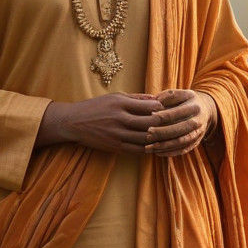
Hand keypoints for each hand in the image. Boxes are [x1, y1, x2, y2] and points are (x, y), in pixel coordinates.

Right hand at [38, 93, 163, 153]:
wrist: (73, 122)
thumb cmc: (96, 107)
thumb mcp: (114, 97)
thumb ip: (136, 98)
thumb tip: (157, 99)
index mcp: (120, 103)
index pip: (150, 106)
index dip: (162, 109)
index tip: (169, 110)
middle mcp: (120, 118)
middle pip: (151, 123)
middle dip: (165, 124)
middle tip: (174, 124)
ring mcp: (117, 134)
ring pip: (146, 138)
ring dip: (159, 138)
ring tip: (167, 136)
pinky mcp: (115, 146)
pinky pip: (137, 150)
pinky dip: (148, 148)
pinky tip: (155, 146)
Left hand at [145, 89, 217, 156]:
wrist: (206, 110)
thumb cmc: (188, 101)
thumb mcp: (182, 93)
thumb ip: (169, 95)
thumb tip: (155, 101)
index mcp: (194, 107)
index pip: (176, 113)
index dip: (162, 115)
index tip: (149, 116)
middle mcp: (198, 121)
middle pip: (179, 129)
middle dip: (162, 133)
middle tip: (148, 134)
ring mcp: (198, 134)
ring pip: (181, 142)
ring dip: (164, 146)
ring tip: (149, 147)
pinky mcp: (196, 143)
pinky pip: (183, 150)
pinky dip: (170, 153)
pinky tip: (157, 152)